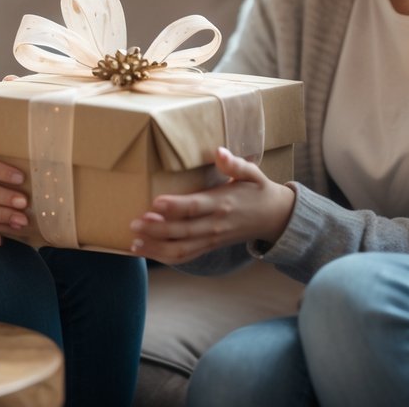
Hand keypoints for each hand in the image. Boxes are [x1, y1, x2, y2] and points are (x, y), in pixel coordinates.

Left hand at [129, 146, 296, 264]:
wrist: (275, 218)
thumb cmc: (259, 191)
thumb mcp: (253, 174)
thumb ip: (236, 165)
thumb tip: (219, 152)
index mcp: (222, 203)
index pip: (195, 207)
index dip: (175, 207)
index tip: (154, 203)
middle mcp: (215, 224)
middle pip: (182, 231)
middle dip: (156, 229)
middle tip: (134, 223)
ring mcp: (211, 239)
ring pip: (181, 249)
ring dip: (156, 248)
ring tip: (134, 242)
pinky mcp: (209, 247)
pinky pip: (185, 256)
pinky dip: (164, 257)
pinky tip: (145, 252)